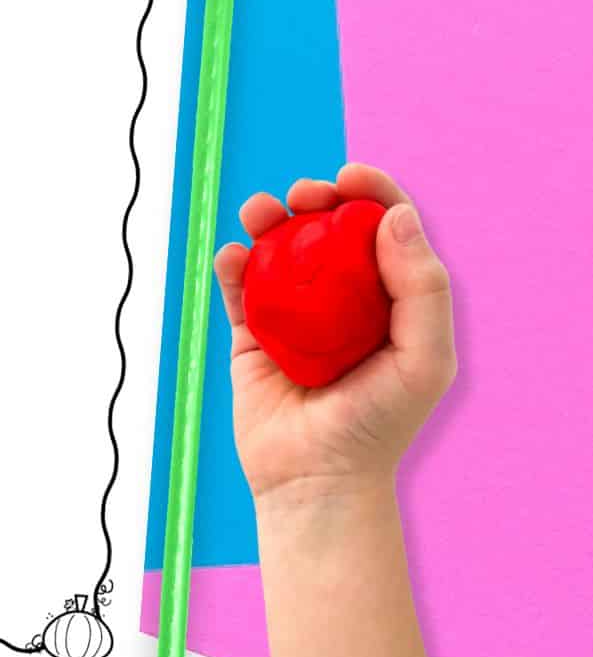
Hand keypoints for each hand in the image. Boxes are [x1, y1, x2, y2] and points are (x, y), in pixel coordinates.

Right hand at [213, 164, 455, 506]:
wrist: (316, 480)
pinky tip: (233, 256)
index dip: (372, 192)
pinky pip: (239, 286)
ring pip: (278, 247)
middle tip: (305, 195)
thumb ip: (423, 290)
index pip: (385, 230)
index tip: (349, 176)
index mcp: (390, 299)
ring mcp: (296, 314)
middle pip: (327, 228)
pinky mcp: (253, 333)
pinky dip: (233, 263)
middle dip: (314, 198)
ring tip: (258, 212)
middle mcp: (344, 299)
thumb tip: (397, 216)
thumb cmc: (379, 425)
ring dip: (266, 218)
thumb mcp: (423, 360)